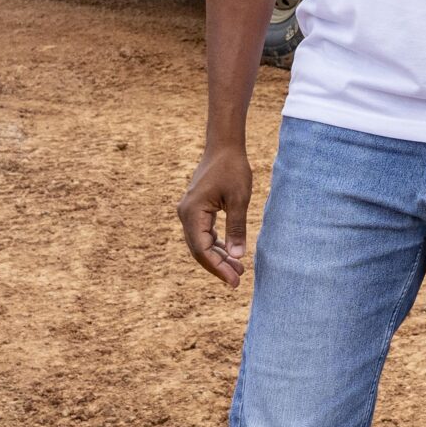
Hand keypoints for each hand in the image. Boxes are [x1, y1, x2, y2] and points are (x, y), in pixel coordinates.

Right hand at [176, 143, 253, 286]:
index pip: (202, 250)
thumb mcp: (239, 199)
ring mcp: (189, 212)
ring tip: (238, 270)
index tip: (234, 280)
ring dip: (218, 257)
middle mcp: (186, 215)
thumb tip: (237, 256)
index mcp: (192, 213)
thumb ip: (236, 228)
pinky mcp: (197, 210)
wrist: (224, 146)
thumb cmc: (232, 168)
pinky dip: (216, 245)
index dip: (218, 267)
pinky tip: (230, 253)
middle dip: (218, 266)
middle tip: (238, 280)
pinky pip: (204, 234)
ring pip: (201, 243)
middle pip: (199, 250)